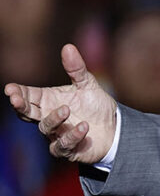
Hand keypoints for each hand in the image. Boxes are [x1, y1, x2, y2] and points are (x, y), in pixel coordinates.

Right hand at [4, 44, 117, 163]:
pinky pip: (62, 145)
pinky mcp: (67, 149)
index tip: (10, 89)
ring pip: (45, 127)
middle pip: (28, 112)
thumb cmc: (95, 105)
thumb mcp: (87, 84)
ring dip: (53, 118)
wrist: (113, 128)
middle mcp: (48, 116)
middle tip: (16, 99)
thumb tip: (68, 46)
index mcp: (48, 100)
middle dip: (21, 106)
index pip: (28, 96)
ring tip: (66, 110)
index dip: (18, 93)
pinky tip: (83, 127)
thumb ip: (76, 68)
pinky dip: (72, 136)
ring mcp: (56, 133)